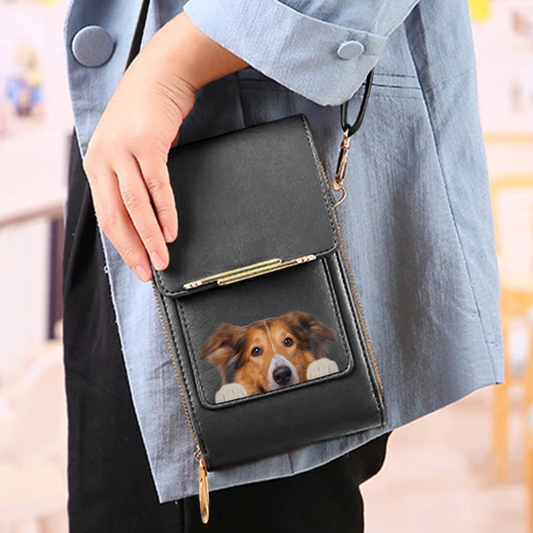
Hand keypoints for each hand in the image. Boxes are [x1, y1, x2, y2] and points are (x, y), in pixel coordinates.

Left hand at [82, 12, 247, 281]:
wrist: (158, 76)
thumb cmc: (143, 117)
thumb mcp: (124, 149)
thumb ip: (125, 179)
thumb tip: (140, 219)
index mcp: (96, 166)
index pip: (106, 217)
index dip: (123, 247)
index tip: (139, 267)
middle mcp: (103, 160)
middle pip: (116, 216)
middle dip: (134, 249)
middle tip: (150, 272)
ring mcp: (123, 151)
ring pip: (135, 206)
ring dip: (150, 236)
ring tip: (164, 259)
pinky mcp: (147, 144)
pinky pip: (156, 185)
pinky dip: (165, 211)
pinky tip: (172, 230)